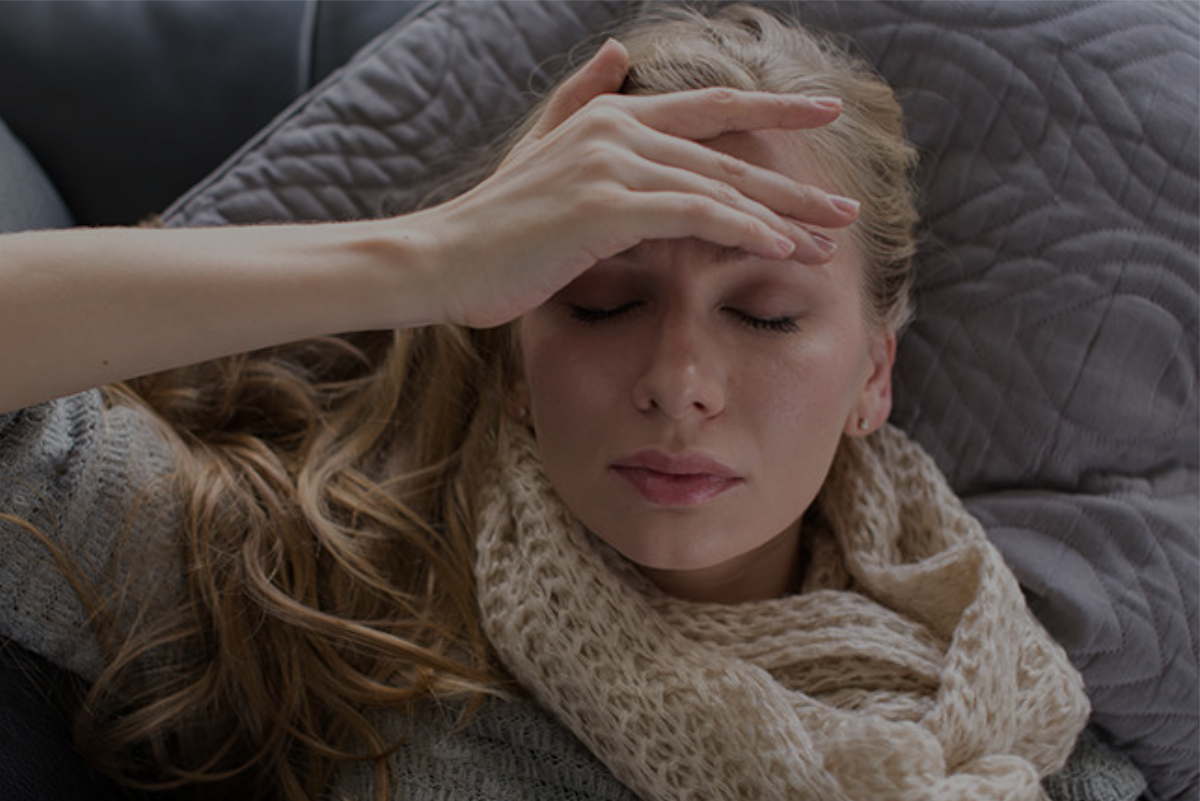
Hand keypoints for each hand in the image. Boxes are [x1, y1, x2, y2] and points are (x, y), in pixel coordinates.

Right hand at [415, 39, 860, 329]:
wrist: (441, 259)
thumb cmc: (494, 226)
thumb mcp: (542, 154)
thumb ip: (582, 100)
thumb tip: (620, 55)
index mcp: (610, 118)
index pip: (710, 108)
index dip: (773, 108)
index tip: (826, 112)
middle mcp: (618, 130)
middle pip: (727, 154)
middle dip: (792, 183)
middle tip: (846, 206)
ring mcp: (612, 163)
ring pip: (718, 185)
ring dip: (780, 215)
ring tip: (827, 239)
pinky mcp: (605, 205)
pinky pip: (694, 214)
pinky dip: (741, 228)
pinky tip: (780, 247)